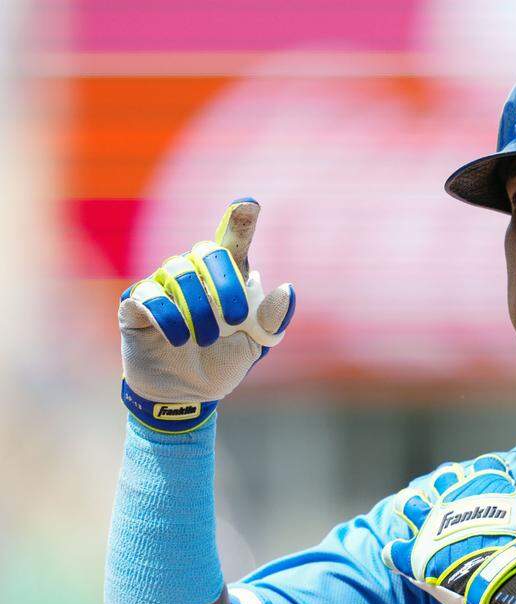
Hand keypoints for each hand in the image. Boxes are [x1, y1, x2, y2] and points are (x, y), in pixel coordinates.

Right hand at [119, 198, 295, 432]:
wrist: (187, 396)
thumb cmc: (222, 363)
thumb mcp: (254, 345)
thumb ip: (271, 319)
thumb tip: (287, 288)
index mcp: (225, 279)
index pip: (232, 241)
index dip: (240, 219)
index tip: (249, 202)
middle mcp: (193, 275)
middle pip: (206, 250)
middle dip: (225, 282)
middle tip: (236, 319)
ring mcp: (161, 286)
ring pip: (178, 272)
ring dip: (198, 308)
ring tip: (205, 339)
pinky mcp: (135, 305)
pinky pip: (148, 295)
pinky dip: (168, 317)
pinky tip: (179, 338)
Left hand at [382, 455, 515, 603]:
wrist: (510, 581)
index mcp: (488, 487)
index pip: (486, 466)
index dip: (488, 471)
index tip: (491, 478)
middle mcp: (456, 499)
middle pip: (445, 479)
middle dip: (447, 481)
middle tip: (448, 488)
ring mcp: (434, 525)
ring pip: (412, 504)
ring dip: (410, 504)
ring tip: (407, 504)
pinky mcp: (418, 555)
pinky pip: (396, 551)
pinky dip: (394, 552)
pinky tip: (393, 553)